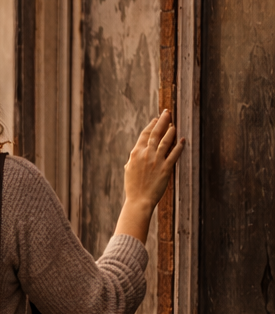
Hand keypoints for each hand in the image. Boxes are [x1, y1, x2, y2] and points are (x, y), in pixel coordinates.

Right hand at [116, 109, 185, 242]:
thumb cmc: (133, 187)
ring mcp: (156, 161)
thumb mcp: (129, 170)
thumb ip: (134, 159)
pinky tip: (183, 140)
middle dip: (163, 121)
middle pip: (156, 133)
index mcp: (135, 153)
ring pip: (165, 141)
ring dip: (171, 131)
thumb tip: (137, 152)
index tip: (157, 119)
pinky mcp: (166, 169)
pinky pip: (174, 154)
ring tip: (175, 125)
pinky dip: (179, 146)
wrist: (139, 201)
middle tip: (168, 112)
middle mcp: (146, 154)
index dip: (152, 125)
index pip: (145, 134)